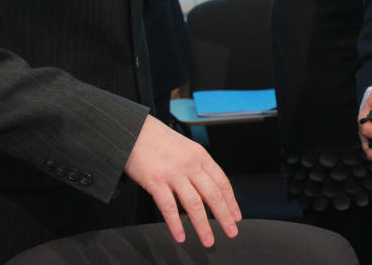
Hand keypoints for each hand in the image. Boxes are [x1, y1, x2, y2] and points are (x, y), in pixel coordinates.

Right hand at [124, 115, 240, 246]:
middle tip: (231, 231)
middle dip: (224, 216)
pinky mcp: (155, 181)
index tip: (236, 215)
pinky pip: (169, 207)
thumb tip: (209, 188)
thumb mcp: (186, 147)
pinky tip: (180, 236)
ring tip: (208, 240)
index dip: (231, 201)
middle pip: (213, 195)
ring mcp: (173, 173)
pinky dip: (176, 224)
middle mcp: (190, 164)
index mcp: (200, 155)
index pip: (222, 182)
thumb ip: (197, 166)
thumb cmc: (159, 140)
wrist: (135, 130)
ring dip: (203, 226)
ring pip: (194, 204)